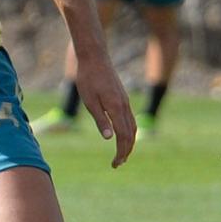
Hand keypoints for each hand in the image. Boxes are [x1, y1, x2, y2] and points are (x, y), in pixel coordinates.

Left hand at [71, 51, 135, 167]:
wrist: (94, 58)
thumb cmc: (88, 79)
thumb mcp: (89, 101)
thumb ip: (100, 120)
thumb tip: (109, 138)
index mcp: (116, 108)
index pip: (123, 136)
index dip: (120, 152)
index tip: (115, 164)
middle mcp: (124, 106)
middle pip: (131, 134)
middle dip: (126, 151)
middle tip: (118, 164)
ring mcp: (125, 101)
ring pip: (132, 126)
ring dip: (129, 142)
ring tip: (121, 153)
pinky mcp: (123, 97)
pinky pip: (130, 118)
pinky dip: (129, 131)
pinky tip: (122, 135)